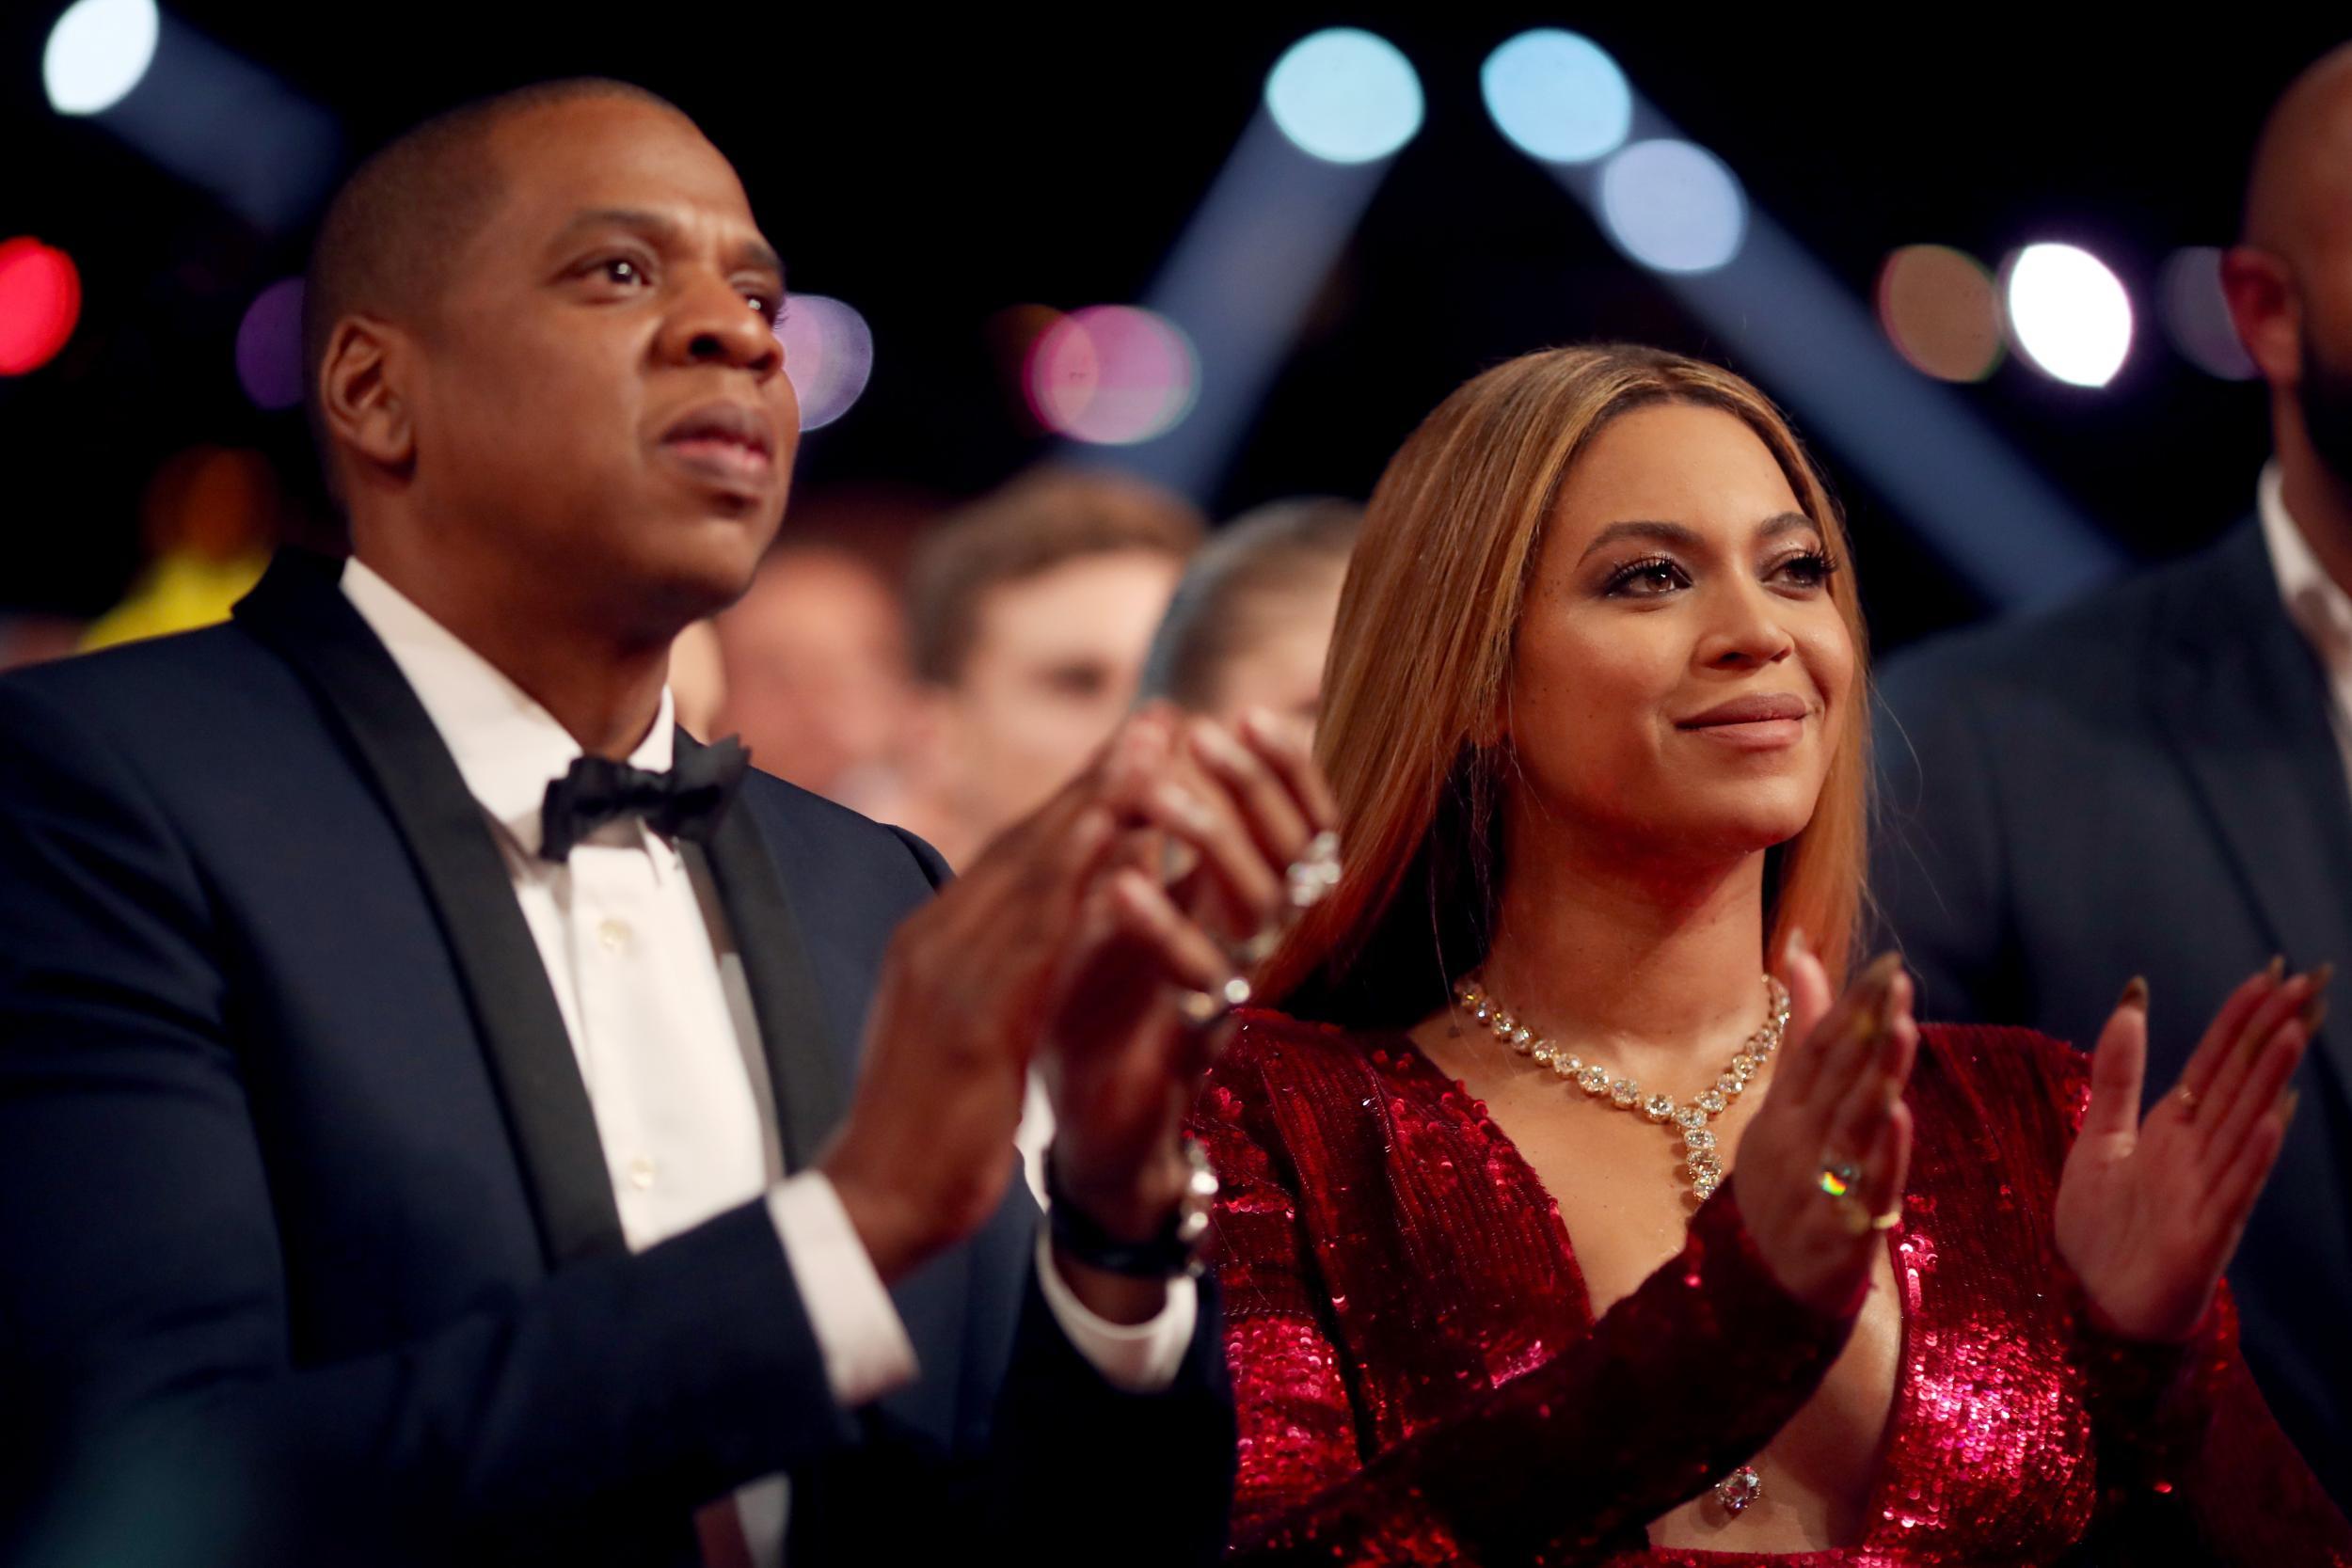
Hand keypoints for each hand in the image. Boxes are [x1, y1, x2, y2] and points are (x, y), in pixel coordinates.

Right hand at [817, 718, 1161, 1282]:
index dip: (1080, 796)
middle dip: (1098, 775)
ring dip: (1097, 803)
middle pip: (1027, 840)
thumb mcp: (966, 1032)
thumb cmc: (928, 1129)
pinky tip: (1114, 839)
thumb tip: (1047, 929)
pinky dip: (1074, 878)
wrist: (875, 1205)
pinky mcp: (968, 1019)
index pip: (1015, 854)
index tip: (1136, 746)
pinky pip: (1032, 936)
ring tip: (1151, 748)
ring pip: (1031, 871)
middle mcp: (934, 940)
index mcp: (932, 943)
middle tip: (1159, 715)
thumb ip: (998, 974)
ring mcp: (947, 975)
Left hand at [1042, 709, 1337, 1242]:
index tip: (1248, 710)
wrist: (1086, 1135)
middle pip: (1296, 855)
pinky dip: (1160, 931)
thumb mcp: (1117, 909)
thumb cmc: (1102, 1015)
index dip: (1288, 771)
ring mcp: (1229, 996)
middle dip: (1256, 787)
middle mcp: (1251, 949)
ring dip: (1212, 841)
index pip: (1300, 825)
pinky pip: (1199, 984)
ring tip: (1155, 791)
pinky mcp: (1192, 1048)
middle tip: (1207, 732)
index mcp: (1235, 909)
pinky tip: (1118, 888)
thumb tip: (1142, 739)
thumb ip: (1136, 837)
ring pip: (1260, 909)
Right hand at [1734, 939, 1918, 1313]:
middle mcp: (1793, 1142)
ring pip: (1847, 1127)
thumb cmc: (1780, 1186)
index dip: (1851, 1006)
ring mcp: (1810, 1188)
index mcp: (1783, 1111)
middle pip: (1833, 1080)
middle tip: (1896, 985)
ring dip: (1873, 1080)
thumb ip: (1801, 1034)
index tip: (1887, 966)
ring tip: (1899, 1037)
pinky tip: (1899, 1123)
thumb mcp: (1781, 1109)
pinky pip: (1859, 1192)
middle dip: (1867, 1030)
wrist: (1751, 1289)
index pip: (1817, 1048)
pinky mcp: (1834, 1236)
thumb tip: (1802, 953)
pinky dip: (1879, 1158)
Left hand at [2056, 963, 2318, 1341]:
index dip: (2241, 1017)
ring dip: (2270, 1080)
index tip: (2273, 971)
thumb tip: (2132, 1002)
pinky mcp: (2204, 1235)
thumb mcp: (2098, 1137)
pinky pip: (2233, 1188)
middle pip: (2240, 1081)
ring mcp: (2206, 1192)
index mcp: (2173, 1129)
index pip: (2214, 1060)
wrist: (2090, 1303)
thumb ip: (2117, 1075)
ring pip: (2243, 1125)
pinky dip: (2252, 1155)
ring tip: (2295, 1033)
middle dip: (2272, 1032)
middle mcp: (2198, 1153)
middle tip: (2311, 982)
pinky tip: (2273, 1120)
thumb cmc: (2101, 1229)